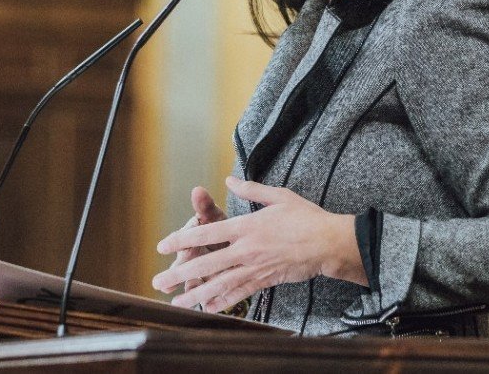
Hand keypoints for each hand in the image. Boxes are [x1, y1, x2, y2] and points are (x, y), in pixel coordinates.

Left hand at [152, 176, 365, 313]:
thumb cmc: (306, 216)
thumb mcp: (279, 195)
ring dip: (196, 294)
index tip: (163, 245)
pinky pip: (241, 293)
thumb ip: (251, 189)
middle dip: (180, 274)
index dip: (182, 239)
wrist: (329, 243)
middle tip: (159, 282)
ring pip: (220, 284)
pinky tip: (209, 307)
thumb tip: (229, 180)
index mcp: (247, 226)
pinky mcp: (266, 280)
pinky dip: (224, 301)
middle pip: (207, 264)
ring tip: (177, 302)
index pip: (207, 234)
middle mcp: (247, 249)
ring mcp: (256, 267)